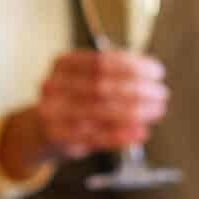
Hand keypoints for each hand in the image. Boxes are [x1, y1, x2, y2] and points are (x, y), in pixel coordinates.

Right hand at [0, 51, 168, 178]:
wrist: (36, 130)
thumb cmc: (70, 101)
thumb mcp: (84, 80)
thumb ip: (112, 75)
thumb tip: (150, 75)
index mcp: (63, 64)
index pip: (102, 61)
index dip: (133, 66)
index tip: (156, 71)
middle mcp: (54, 85)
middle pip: (103, 85)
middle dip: (138, 89)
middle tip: (161, 93)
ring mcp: (52, 111)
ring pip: (101, 111)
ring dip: (135, 112)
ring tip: (156, 110)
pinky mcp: (58, 137)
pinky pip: (95, 136)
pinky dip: (122, 135)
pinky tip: (140, 132)